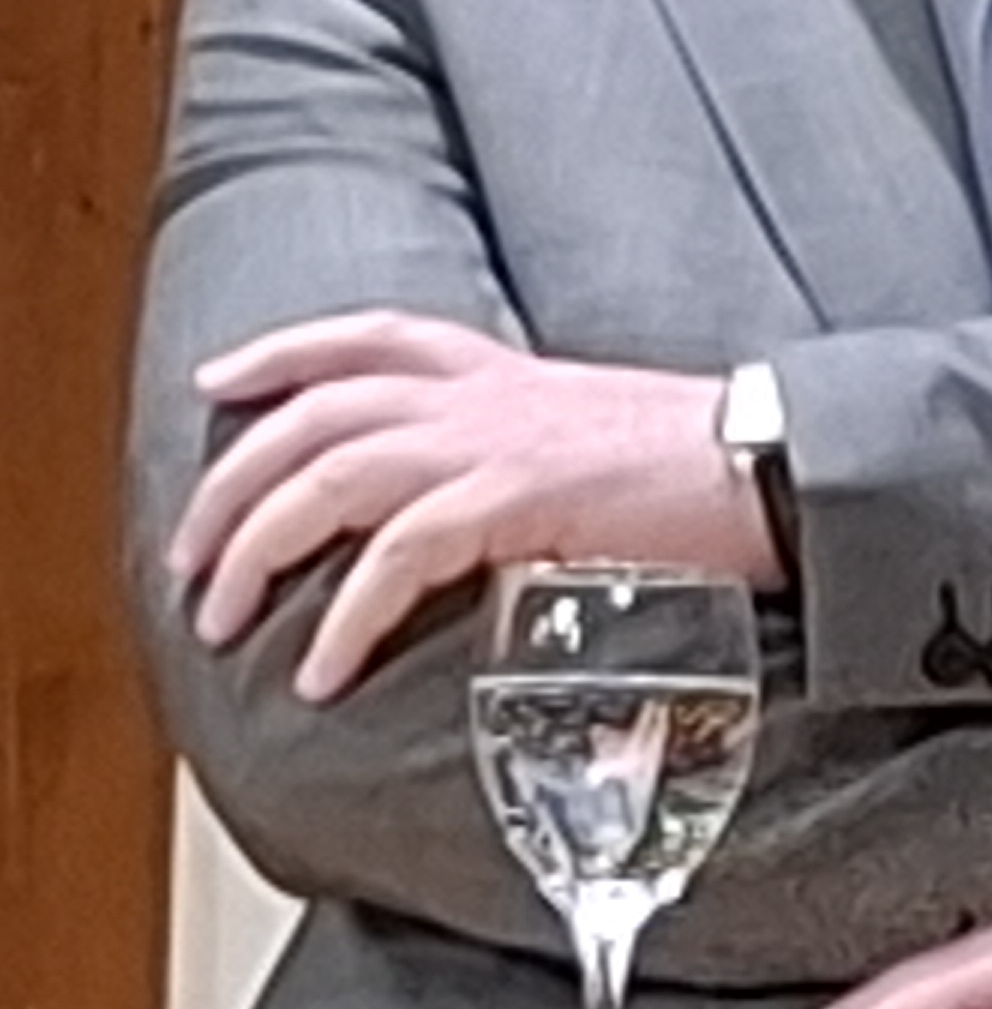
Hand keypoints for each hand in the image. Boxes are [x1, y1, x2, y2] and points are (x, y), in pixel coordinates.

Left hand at [178, 310, 774, 700]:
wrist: (782, 464)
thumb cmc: (708, 467)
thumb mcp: (598, 437)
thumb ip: (530, 458)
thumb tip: (493, 518)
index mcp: (503, 373)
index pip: (367, 337)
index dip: (280, 354)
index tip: (220, 383)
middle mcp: (483, 396)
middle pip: (312, 416)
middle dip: (229, 487)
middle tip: (192, 558)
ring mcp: (496, 443)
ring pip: (327, 478)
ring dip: (256, 551)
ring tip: (224, 621)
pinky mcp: (518, 501)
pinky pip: (396, 558)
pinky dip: (344, 618)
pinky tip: (322, 671)